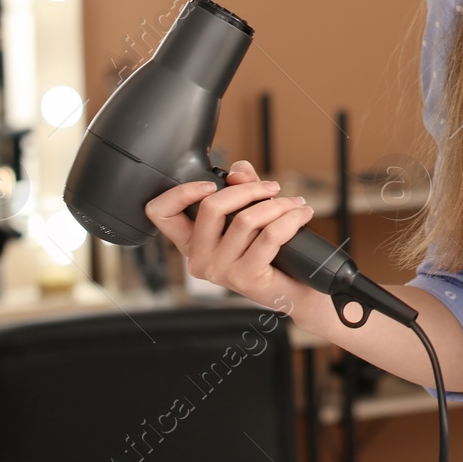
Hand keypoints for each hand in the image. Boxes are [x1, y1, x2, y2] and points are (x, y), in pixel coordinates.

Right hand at [144, 159, 314, 308]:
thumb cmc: (272, 253)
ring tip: (294, 204)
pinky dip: (290, 219)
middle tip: (273, 188)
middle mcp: (198, 259)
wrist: (297, 291)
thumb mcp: (251, 214)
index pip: (161, 214)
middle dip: (249, 189)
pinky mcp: (245, 278)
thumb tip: (238, 170)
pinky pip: (269, 235)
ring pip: (246, 219)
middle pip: (211, 206)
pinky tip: (302, 215)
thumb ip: (241, 188)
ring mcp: (219, 271)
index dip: (179, 193)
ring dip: (279, 205)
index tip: (210, 184)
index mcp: (192, 243)